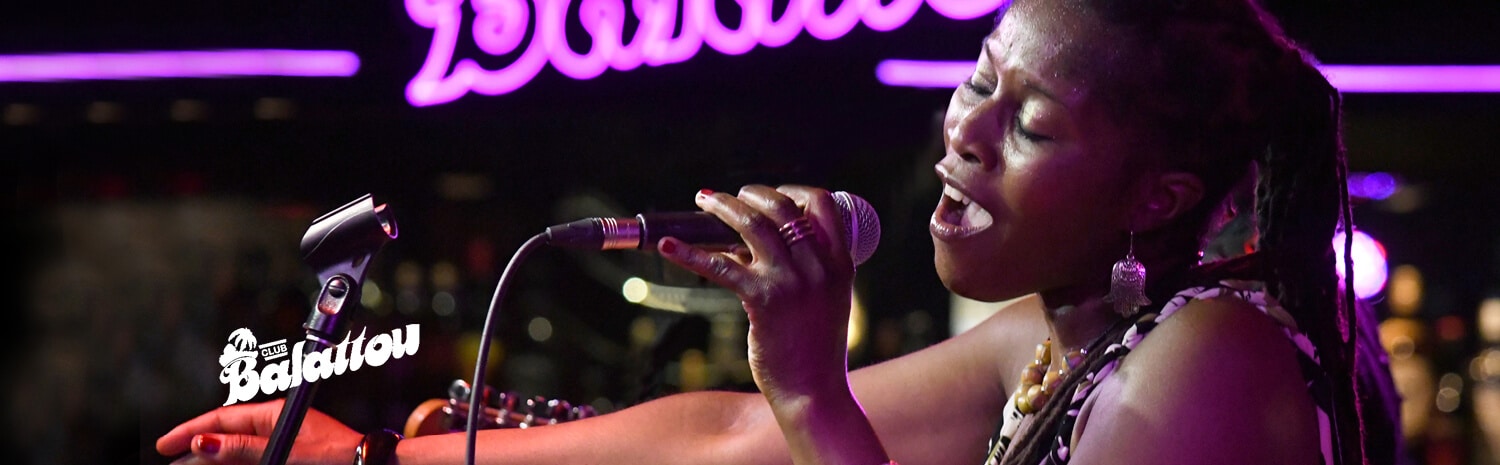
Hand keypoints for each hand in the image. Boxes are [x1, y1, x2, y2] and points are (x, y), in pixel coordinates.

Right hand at [156, 399, 361, 464]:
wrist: (371, 464)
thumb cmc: (337, 456)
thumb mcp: (286, 453)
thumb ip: (245, 450)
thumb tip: (204, 443)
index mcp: (276, 414)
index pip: (222, 418)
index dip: (190, 431)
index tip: (165, 445)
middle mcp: (277, 425)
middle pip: (226, 436)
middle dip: (198, 450)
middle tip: (172, 464)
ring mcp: (284, 441)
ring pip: (238, 450)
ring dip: (216, 461)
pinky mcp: (290, 455)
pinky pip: (255, 456)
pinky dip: (237, 462)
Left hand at [658, 185, 855, 401]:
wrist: (814, 392)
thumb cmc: (814, 349)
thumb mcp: (825, 300)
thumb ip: (802, 270)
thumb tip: (748, 244)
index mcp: (840, 262)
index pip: (822, 203)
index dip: (793, 190)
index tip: (769, 195)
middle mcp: (819, 267)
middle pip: (781, 208)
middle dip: (749, 194)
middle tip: (725, 197)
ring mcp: (791, 282)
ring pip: (752, 226)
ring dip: (722, 207)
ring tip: (703, 201)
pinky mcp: (763, 300)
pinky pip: (720, 265)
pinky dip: (690, 253)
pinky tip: (668, 246)